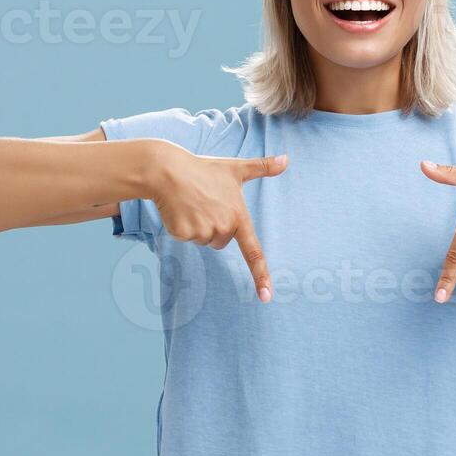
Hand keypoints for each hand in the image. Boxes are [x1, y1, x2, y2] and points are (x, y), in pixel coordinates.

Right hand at [147, 146, 286, 301]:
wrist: (168, 170)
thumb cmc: (203, 169)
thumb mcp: (235, 168)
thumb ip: (262, 167)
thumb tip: (287, 159)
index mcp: (238, 216)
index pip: (254, 252)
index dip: (261, 275)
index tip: (266, 296)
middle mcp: (223, 227)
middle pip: (221, 242)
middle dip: (213, 226)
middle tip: (205, 203)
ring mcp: (203, 231)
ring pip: (203, 240)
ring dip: (197, 226)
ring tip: (192, 203)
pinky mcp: (183, 234)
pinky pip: (186, 238)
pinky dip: (181, 226)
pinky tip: (179, 209)